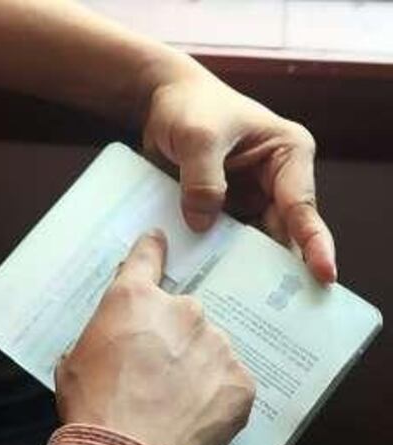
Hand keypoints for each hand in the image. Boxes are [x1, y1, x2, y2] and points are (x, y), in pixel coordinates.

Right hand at [55, 230, 255, 444]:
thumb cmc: (92, 407)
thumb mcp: (74, 361)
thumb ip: (99, 336)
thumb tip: (109, 341)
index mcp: (134, 300)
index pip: (147, 257)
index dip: (152, 249)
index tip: (160, 240)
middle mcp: (181, 311)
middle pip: (181, 312)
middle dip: (170, 335)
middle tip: (155, 370)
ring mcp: (216, 344)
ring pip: (208, 346)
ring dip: (195, 364)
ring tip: (174, 401)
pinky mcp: (240, 379)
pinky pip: (228, 380)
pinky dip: (215, 394)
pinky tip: (194, 415)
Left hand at [142, 68, 335, 282]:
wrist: (158, 100)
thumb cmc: (189, 106)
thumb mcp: (198, 138)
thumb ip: (203, 181)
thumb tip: (203, 225)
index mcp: (287, 155)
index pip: (302, 206)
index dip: (313, 243)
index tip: (324, 274)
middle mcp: (275, 179)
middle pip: (280, 231)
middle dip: (276, 266)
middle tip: (277, 307)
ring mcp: (247, 195)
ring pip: (251, 240)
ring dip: (242, 265)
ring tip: (240, 303)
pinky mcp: (222, 206)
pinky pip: (223, 237)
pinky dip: (216, 256)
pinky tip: (208, 282)